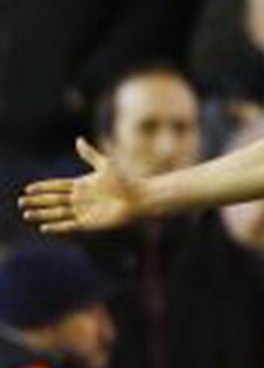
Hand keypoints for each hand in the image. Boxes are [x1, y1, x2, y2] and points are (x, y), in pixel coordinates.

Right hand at [17, 138, 146, 232]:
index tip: (28, 188)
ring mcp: (82, 211)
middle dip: (37, 201)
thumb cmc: (125, 181)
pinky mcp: (89, 223)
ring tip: (26, 214)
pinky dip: (57, 227)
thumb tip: (78, 139)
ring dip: (42, 214)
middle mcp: (79, 199)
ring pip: (57, 213)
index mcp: (80, 185)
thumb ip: (90, 154)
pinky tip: (44, 227)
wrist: (138, 199)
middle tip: (21, 202)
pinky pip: (69, 226)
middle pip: (52, 200)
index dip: (42, 187)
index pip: (56, 186)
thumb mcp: (105, 165)